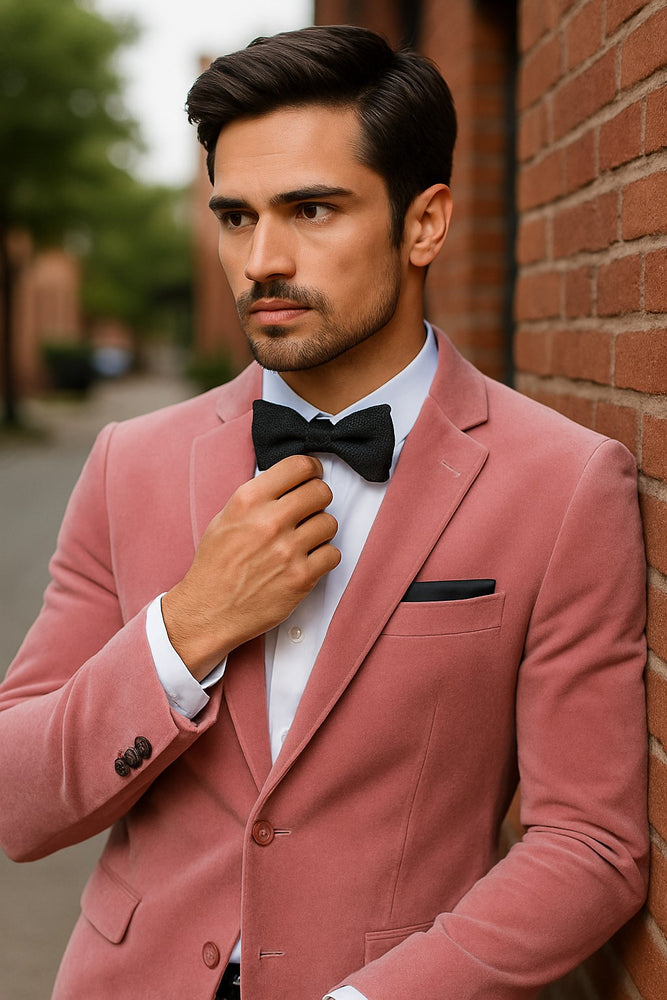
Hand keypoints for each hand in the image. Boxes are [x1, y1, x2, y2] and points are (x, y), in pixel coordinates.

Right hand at [162, 455, 339, 678]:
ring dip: (321, 530)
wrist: (209, 611)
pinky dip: (324, 557)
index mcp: (248, 501)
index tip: (313, 476)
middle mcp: (269, 521)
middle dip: (318, 499)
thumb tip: (287, 482)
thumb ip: (257, 498)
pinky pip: (333, 554)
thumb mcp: (224, 519)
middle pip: (320, 492)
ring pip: (330, 523)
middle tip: (310, 510)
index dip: (312, 469)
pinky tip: (308, 560)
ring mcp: (287, 550)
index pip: (298, 466)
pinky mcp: (301, 577)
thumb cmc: (215, 566)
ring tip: (305, 539)